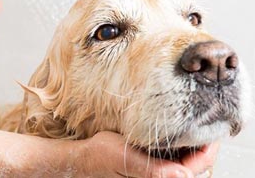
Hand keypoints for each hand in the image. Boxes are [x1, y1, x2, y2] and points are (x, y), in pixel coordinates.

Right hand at [19, 132, 218, 177]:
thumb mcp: (125, 159)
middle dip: (202, 149)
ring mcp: (155, 170)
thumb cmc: (102, 156)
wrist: (85, 155)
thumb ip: (153, 170)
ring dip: (192, 146)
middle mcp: (158, 176)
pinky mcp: (150, 162)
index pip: (192, 169)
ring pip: (184, 161)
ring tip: (198, 128)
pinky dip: (180, 145)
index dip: (206, 152)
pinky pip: (173, 156)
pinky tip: (180, 132)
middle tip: (210, 128)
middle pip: (192, 166)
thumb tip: (182, 176)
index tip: (214, 135)